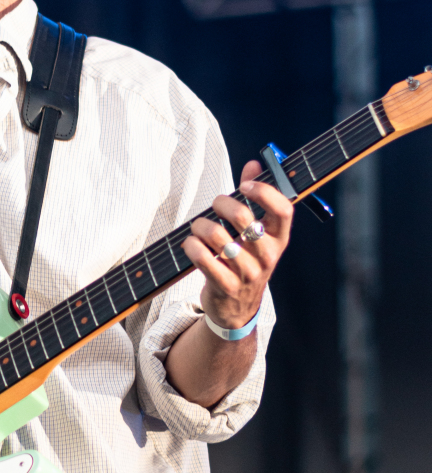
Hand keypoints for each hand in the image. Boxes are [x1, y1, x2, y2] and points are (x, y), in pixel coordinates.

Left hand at [181, 160, 292, 328]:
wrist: (237, 308)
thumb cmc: (245, 260)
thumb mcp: (256, 232)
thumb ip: (255, 197)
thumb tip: (254, 164)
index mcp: (278, 238)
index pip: (284, 209)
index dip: (264, 191)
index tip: (244, 186)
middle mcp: (267, 255)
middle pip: (244, 217)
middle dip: (221, 204)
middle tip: (214, 206)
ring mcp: (248, 273)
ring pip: (218, 236)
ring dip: (201, 225)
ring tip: (198, 227)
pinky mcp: (226, 286)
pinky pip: (204, 259)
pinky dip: (191, 246)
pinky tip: (190, 244)